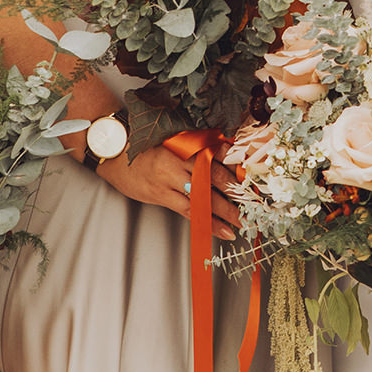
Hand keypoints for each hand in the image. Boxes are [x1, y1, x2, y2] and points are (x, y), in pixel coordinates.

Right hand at [94, 146, 242, 238]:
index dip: (237, 168)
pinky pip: (189, 211)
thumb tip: (231, 156)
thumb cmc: (149, 147)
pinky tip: (223, 231)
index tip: (254, 179)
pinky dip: (208, 222)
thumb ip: (201, 148)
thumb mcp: (176, 140)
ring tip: (243, 222)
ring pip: (203, 197)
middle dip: (236, 192)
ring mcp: (169, 179)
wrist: (117, 156)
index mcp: (186, 142)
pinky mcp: (161, 195)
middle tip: (255, 204)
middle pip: (214, 177)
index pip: (218, 154)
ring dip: (226, 212)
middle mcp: (179, 160)